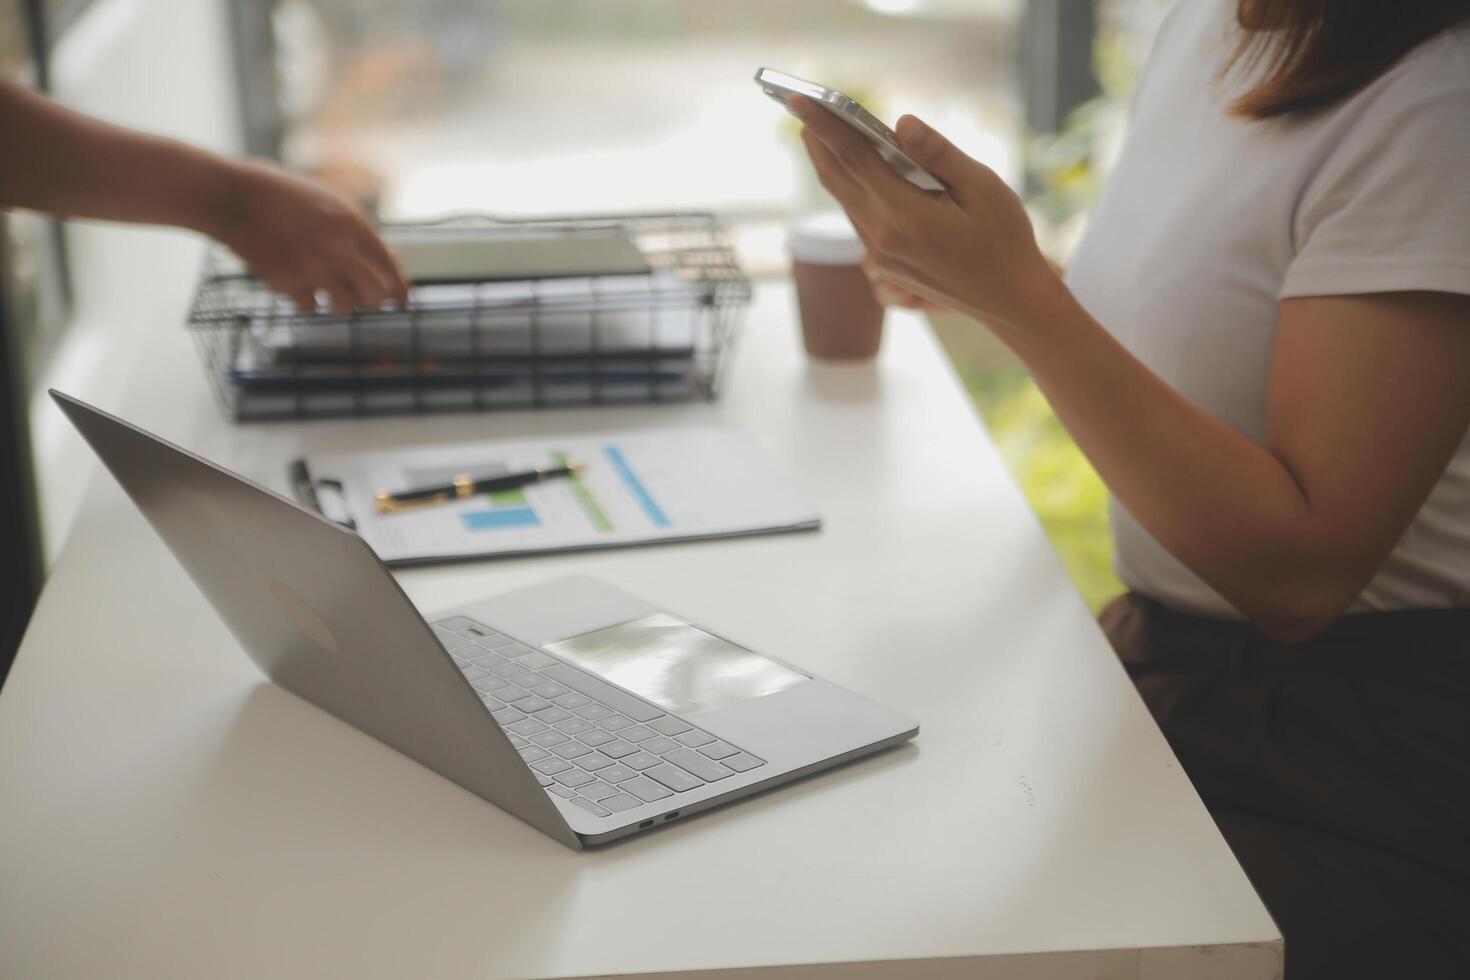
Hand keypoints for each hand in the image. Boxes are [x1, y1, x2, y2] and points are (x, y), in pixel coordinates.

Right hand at [205, 160, 408, 313]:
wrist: (231, 196)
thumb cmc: (279, 195)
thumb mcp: (328, 201)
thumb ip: (357, 229)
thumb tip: (387, 258)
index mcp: (350, 221)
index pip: (389, 264)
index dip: (400, 288)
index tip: (402, 300)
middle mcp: (336, 245)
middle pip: (376, 292)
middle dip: (374, 300)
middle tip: (366, 300)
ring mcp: (311, 266)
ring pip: (346, 306)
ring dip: (340, 303)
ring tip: (328, 290)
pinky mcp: (285, 282)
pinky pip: (310, 307)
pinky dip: (307, 301)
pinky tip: (298, 285)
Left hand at [790, 96, 1059, 331]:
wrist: (1010, 298)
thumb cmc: (1004, 238)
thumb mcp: (983, 187)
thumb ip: (938, 154)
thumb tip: (901, 123)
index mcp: (906, 215)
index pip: (854, 158)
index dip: (824, 125)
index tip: (797, 100)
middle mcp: (883, 238)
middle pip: (837, 179)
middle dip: (816, 141)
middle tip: (800, 107)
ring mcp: (880, 255)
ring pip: (846, 200)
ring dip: (832, 165)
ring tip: (822, 132)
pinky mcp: (884, 265)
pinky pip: (859, 217)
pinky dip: (852, 188)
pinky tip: (854, 171)